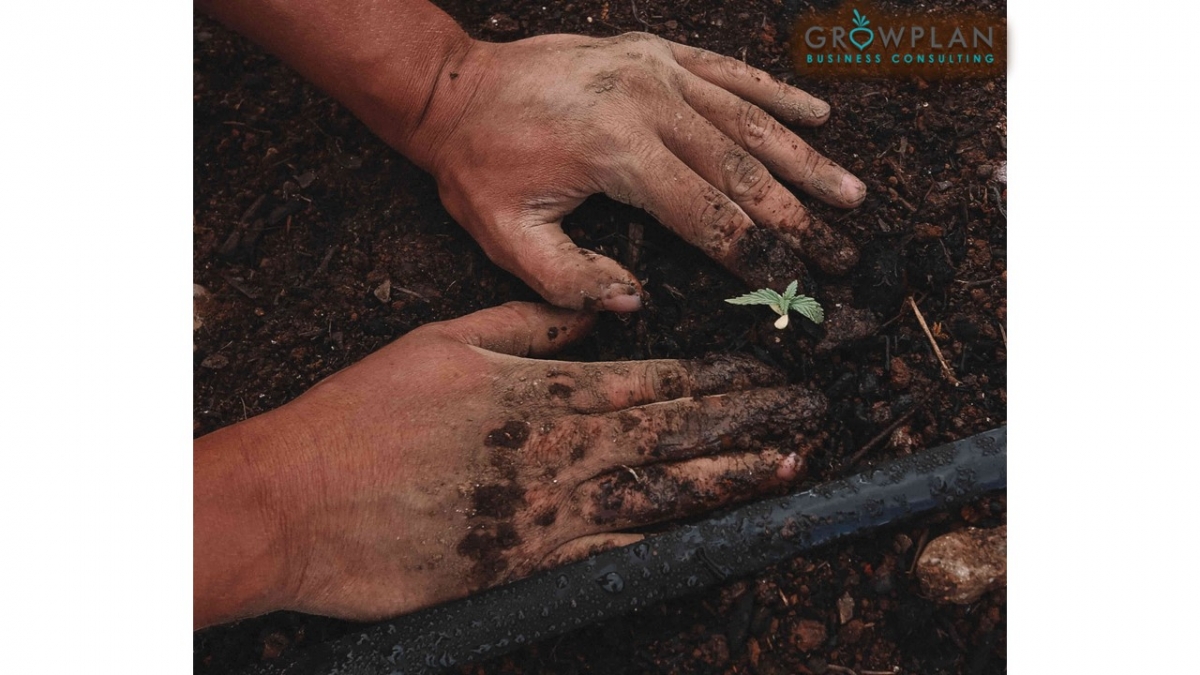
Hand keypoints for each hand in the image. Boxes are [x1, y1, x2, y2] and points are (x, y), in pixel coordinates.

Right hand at [194, 303, 826, 624]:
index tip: (770, 373)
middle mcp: (560, 450)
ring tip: (788, 469)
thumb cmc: (365, 415)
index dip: (721, 378)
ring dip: (730, 479)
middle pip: (675, 433)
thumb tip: (597, 313)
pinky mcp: (527, 564)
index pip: (655, 380)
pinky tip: (712, 537)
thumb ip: (529, 324)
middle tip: (812, 417)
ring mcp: (548, 511)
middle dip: (750, 423)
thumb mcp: (446, 341)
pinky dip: (667, 543)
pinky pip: (613, 552)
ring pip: (661, 493)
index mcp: (543, 391)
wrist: (299, 502)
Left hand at [395, 32, 865, 310]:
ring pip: (749, 120)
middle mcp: (648, 103)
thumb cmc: (479, 167)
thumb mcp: (506, 238)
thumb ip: (571, 281)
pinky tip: (818, 114)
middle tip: (843, 254)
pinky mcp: (655, 51)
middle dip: (797, 218)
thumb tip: (637, 303)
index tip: (795, 284)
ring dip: (805, 160)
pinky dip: (775, 94)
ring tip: (851, 194)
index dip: (756, 254)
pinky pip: (729, 73)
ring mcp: (656, 70)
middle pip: (744, 170)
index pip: (707, 215)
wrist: (454, 89)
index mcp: (616, 152)